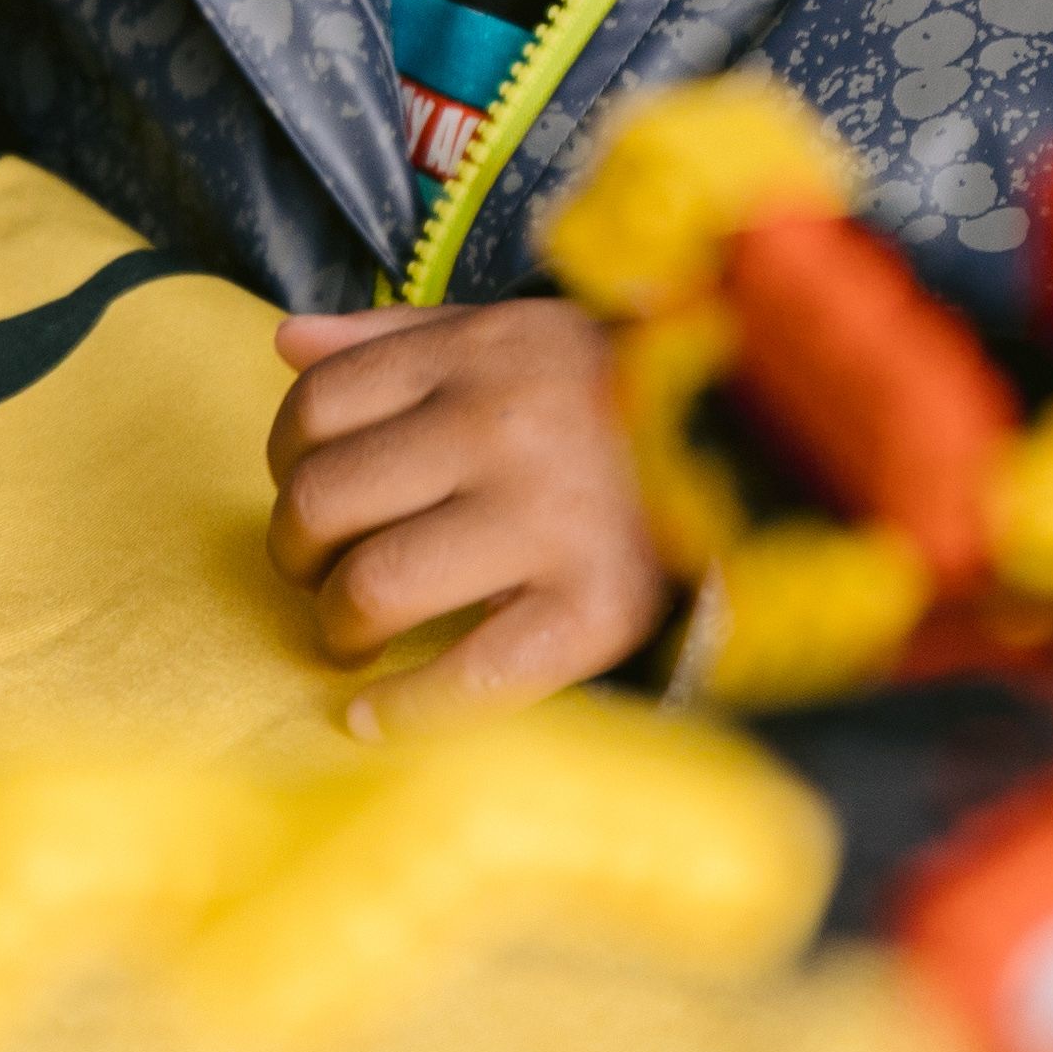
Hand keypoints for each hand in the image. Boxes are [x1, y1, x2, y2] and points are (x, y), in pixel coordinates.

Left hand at [265, 298, 665, 731]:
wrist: (766, 453)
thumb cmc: (608, 397)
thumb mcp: (510, 336)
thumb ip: (397, 337)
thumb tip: (287, 341)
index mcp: (479, 353)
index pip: (316, 407)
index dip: (287, 462)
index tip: (308, 495)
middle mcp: (505, 428)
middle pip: (324, 501)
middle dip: (297, 553)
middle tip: (321, 575)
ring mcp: (550, 521)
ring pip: (372, 586)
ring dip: (338, 626)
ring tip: (356, 633)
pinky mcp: (595, 610)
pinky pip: (466, 674)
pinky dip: (402, 708)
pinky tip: (373, 716)